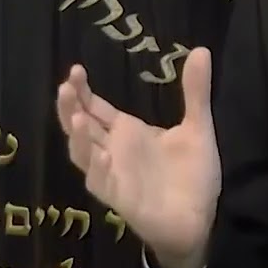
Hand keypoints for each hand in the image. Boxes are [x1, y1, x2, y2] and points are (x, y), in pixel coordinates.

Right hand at [56, 47, 221, 267]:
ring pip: (83, 155)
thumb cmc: (193, 174)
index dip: (83, 91)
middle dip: (70, 107)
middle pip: (81, 126)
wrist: (200, 218)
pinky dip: (99, 169)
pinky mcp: (120, 198)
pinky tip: (103, 155)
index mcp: (128, 133)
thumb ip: (195, 91)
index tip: (75, 70)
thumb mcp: (198, 127)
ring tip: (78, 116)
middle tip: (67, 85)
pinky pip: (102, 184)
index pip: (96, 108)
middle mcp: (114, 151)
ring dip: (77, 137)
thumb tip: (201, 49)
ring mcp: (113, 175)